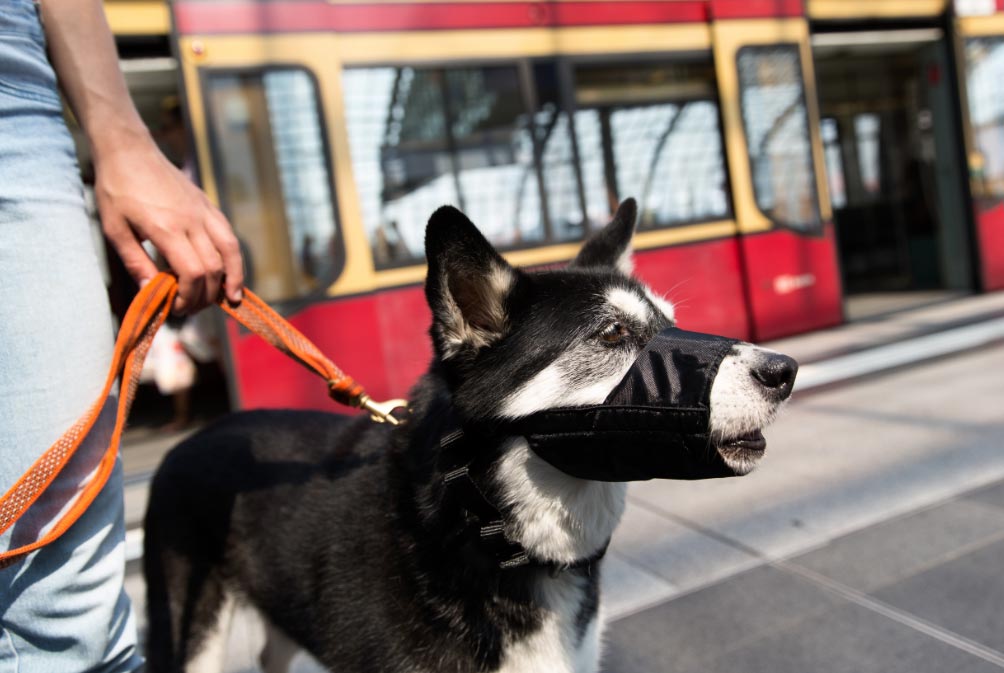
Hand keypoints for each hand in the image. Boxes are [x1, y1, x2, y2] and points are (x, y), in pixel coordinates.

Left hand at [94, 130, 243, 313]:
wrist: (129, 150)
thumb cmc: (116, 189)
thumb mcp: (115, 230)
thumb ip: (135, 262)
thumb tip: (151, 292)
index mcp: (166, 229)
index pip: (192, 272)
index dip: (189, 295)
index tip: (176, 305)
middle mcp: (191, 221)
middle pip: (213, 267)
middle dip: (205, 294)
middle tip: (191, 306)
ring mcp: (203, 212)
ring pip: (230, 250)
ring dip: (233, 278)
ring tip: (231, 298)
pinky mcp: (207, 205)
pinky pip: (228, 235)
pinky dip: (233, 257)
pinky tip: (229, 270)